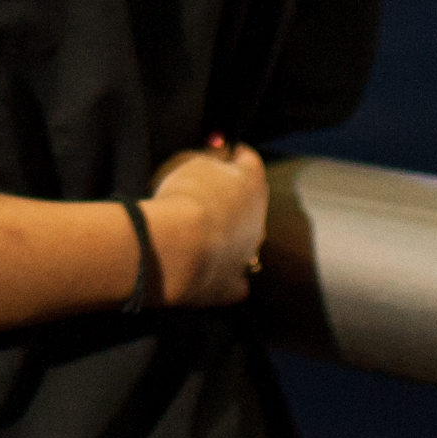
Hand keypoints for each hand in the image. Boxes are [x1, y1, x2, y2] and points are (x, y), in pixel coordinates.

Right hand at [141, 140, 266, 307]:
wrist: (178, 247)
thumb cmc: (183, 197)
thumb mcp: (190, 160)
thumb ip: (209, 156)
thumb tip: (219, 154)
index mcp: (252, 184)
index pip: (250, 161)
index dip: (233, 155)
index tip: (219, 152)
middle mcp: (258, 221)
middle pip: (248, 205)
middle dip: (229, 199)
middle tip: (198, 194)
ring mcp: (247, 255)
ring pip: (242, 242)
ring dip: (225, 235)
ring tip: (193, 232)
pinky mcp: (231, 285)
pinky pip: (231, 277)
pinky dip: (220, 271)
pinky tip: (203, 268)